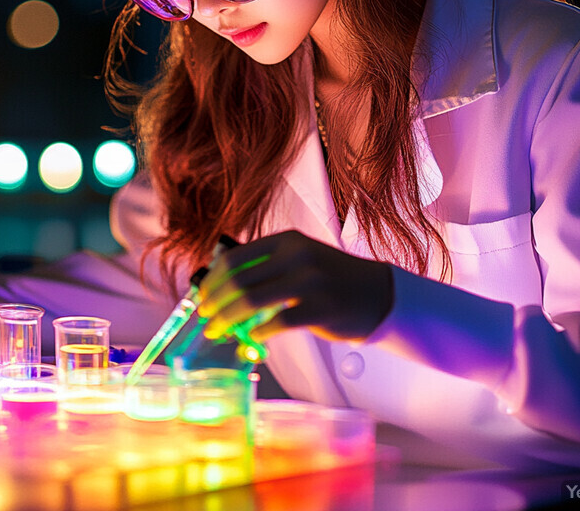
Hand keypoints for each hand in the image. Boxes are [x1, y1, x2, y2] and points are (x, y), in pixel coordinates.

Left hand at [196, 230, 393, 342]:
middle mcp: (296, 257)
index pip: (235, 258)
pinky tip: (251, 338)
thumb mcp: (299, 258)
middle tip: (205, 316)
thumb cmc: (331, 279)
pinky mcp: (319, 309)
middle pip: (238, 280)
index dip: (212, 279)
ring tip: (218, 330)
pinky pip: (276, 323)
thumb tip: (221, 282)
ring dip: (227, 319)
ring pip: (251, 301)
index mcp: (286, 241)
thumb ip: (266, 266)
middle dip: (215, 301)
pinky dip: (257, 332)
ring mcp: (308, 282)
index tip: (202, 296)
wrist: (377, 294)